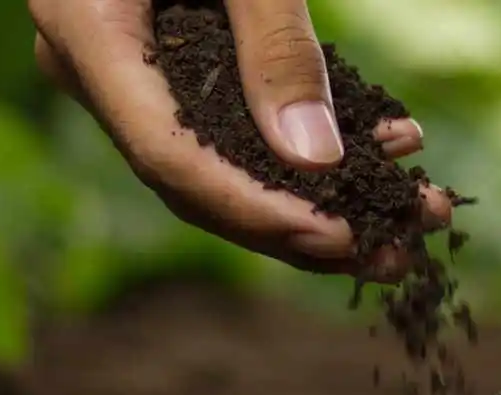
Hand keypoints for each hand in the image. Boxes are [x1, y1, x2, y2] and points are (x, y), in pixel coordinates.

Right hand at [28, 0, 453, 278]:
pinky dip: (305, 139)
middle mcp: (91, 67)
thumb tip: (315, 161)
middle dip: (306, 225)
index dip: (259, 212)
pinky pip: (228, 117)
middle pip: (198, 182)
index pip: (172, 160)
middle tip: (402, 254)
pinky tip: (387, 143)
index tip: (345, 239)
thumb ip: (273, 45)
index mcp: (86, 34)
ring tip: (414, 212)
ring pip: (219, 161)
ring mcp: (122, 65)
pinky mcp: (160, 53)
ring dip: (321, 191)